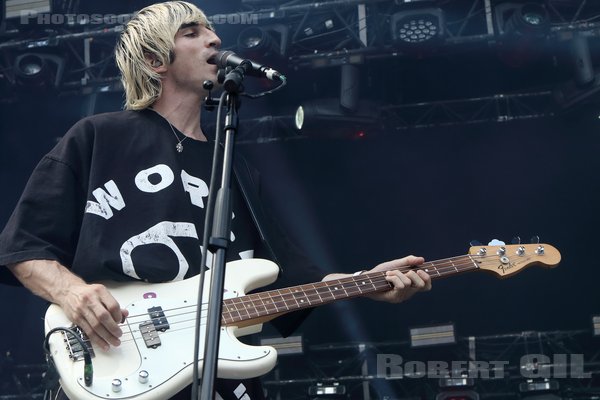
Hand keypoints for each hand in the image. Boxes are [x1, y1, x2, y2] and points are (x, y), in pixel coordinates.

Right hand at [7, 260, 127, 351]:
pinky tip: (100, 344)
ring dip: (104, 336)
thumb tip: (123, 314)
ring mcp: (80, 308)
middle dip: (112, 329)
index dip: (118, 316)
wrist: (62, 287)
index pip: (111, 305)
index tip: (122, 323)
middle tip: (119, 336)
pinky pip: (84, 329)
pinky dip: (93, 338)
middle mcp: (89, 299)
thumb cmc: (83, 290)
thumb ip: (112, 303)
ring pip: (94, 325)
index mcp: (98, 291)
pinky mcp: (74, 316)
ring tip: (112, 343)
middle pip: (103, 317)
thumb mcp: (100, 292)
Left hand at [366, 255, 430, 302]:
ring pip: (408, 283)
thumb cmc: (382, 272)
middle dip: (413, 274)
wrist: (368, 278)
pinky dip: (393, 277)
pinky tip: (387, 277)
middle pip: (422, 285)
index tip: (419, 270)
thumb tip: (422, 260)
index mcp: (411, 285)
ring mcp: (401, 297)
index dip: (427, 278)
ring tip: (389, 274)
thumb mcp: (396, 264)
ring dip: (397, 274)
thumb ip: (409, 261)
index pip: (427, 287)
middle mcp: (408, 293)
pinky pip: (400, 286)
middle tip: (404, 271)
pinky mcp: (394, 298)